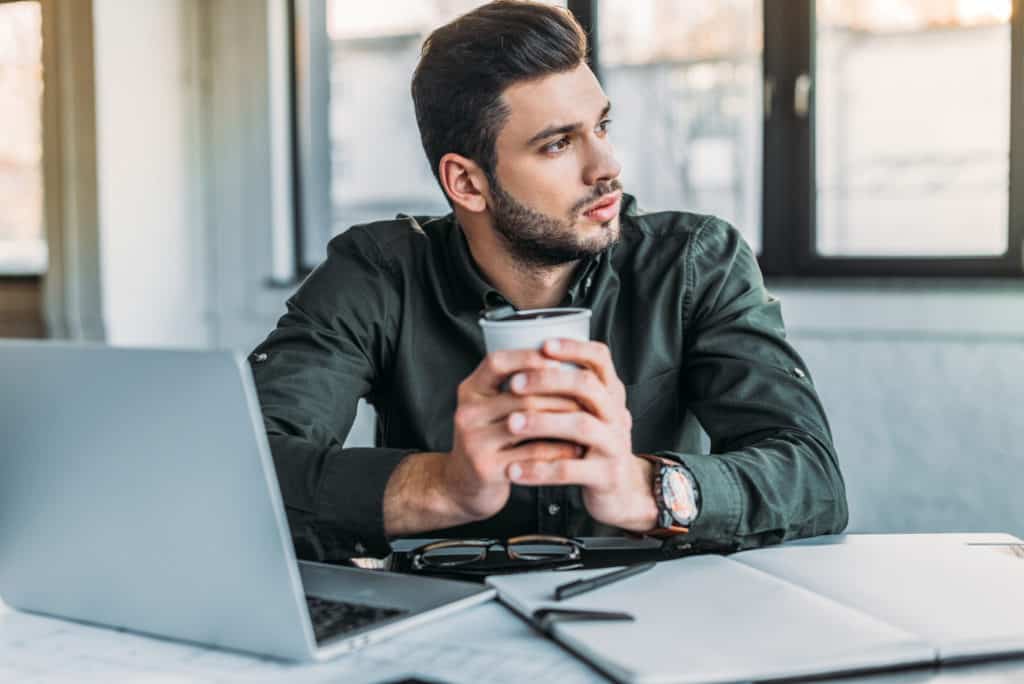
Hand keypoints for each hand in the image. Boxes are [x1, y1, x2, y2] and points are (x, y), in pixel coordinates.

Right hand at [442, 349, 583, 520]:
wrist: (464, 484)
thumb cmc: (488, 440)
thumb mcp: (490, 408)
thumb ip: (514, 388)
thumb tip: (564, 363)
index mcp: (470, 391)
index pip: (497, 363)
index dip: (528, 358)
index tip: (559, 361)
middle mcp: (468, 414)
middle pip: (520, 396)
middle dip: (559, 395)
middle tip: (587, 397)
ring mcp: (475, 442)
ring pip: (528, 424)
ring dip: (563, 421)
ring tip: (586, 420)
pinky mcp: (487, 469)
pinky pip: (532, 454)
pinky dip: (559, 449)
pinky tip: (575, 448)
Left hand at [502, 339, 658, 532]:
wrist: (621, 491)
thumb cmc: (594, 444)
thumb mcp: (589, 413)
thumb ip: (569, 390)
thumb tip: (526, 357)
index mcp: (610, 393)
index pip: (600, 358)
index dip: (573, 348)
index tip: (543, 344)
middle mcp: (616, 414)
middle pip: (587, 387)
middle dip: (548, 381)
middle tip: (514, 384)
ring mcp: (614, 444)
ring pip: (580, 425)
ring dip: (542, 422)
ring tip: (511, 424)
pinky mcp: (605, 476)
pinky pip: (569, 470)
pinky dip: (539, 470)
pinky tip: (514, 470)